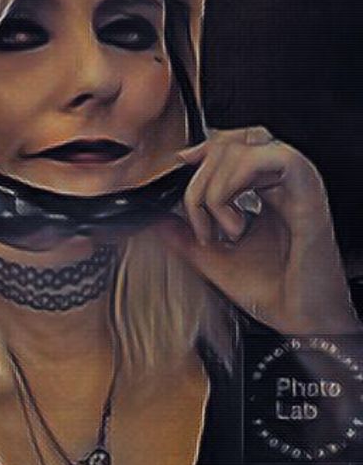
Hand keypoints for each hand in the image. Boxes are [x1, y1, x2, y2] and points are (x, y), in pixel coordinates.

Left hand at [153, 126, 360, 334]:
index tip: (181, 165)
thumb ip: (185, 235)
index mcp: (268, 188)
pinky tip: (236, 222)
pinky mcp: (307, 190)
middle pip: (233, 140)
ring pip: (243, 146)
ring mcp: (297, 182)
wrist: (303, 323)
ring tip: (222, 230)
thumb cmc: (273, 292)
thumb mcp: (214, 258)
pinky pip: (266, 157)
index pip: (234, 143)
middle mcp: (283, 180)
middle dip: (200, 176)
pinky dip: (235, 184)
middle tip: (200, 222)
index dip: (205, 147)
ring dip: (215, 187)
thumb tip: (156, 219)